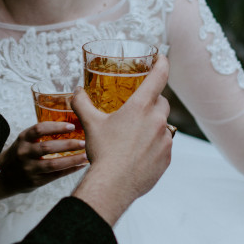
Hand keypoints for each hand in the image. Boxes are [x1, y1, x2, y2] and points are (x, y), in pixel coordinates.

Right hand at [0, 122, 87, 199]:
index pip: (39, 129)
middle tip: (84, 142)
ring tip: (86, 155)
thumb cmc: (20, 155)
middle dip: (68, 144)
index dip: (56, 127)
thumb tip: (69, 125)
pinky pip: (55, 175)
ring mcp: (29, 169)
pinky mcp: (35, 181)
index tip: (72, 126)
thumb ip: (40, 135)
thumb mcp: (24, 141)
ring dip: (72, 159)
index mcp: (22, 139)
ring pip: (53, 164)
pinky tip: (80, 166)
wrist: (3, 177)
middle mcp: (24, 153)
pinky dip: (69, 170)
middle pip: (47, 147)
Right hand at [71, 55, 173, 225]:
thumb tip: (76, 91)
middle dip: (152, 102)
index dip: (162, 64)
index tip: (162, 57)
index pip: (158, 77)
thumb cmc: (103, 152)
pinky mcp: (167, 158)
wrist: (113, 185)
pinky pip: (164, 146)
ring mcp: (165, 140)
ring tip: (134, 136)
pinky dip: (154, 145)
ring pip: (164, 126)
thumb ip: (83, 103)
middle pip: (162, 102)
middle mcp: (157, 121)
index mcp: (140, 107)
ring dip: (153, 126)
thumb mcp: (91, 124)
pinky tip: (138, 154)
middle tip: (137, 109)